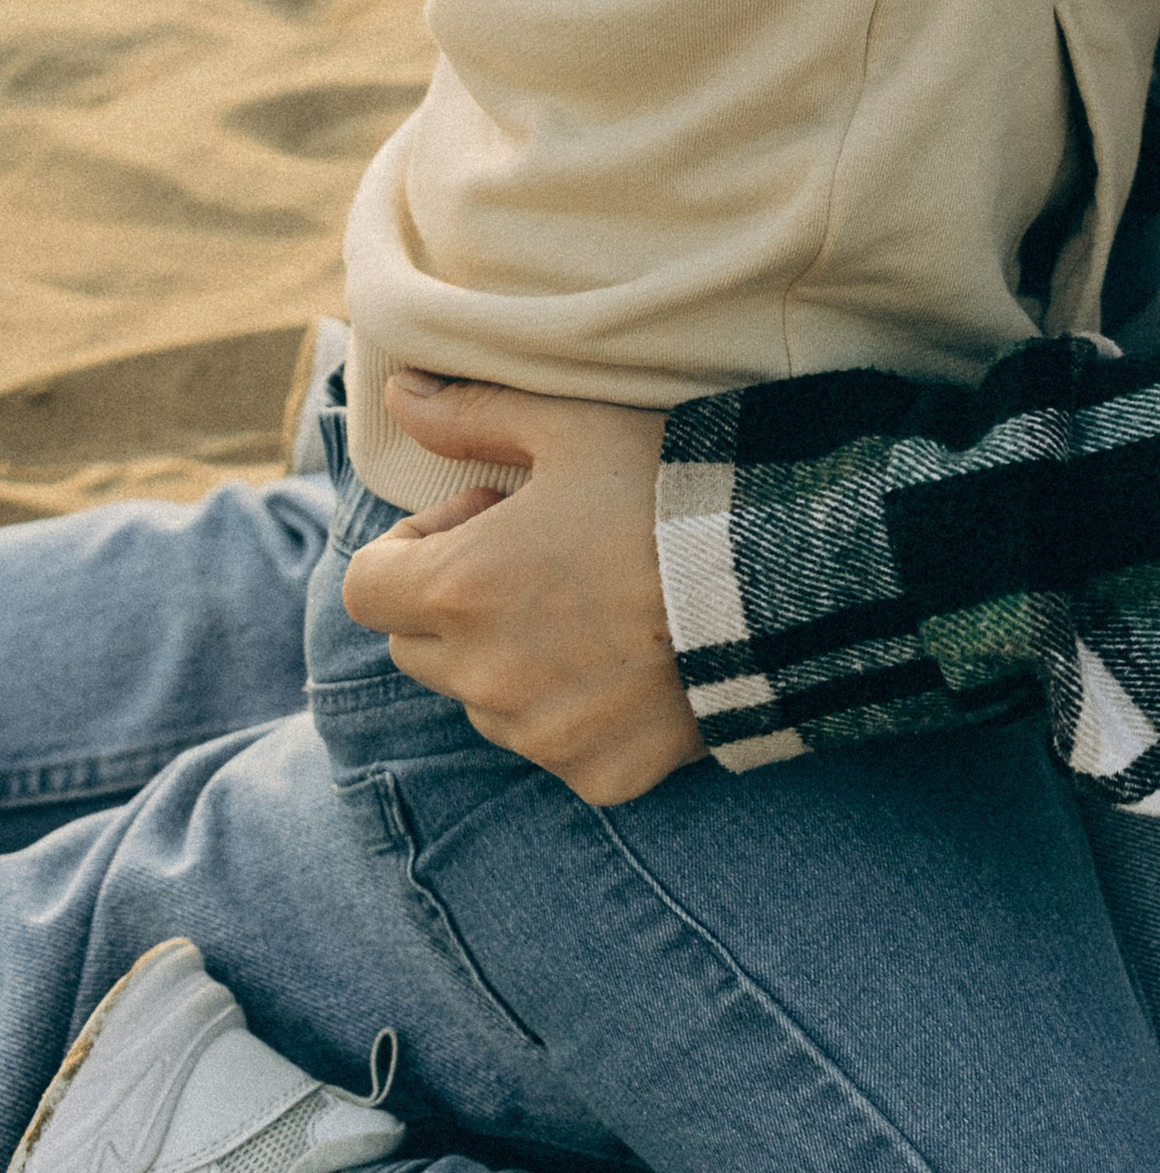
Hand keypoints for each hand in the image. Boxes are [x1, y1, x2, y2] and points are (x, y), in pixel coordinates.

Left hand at [340, 372, 705, 804]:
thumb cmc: (669, 489)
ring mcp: (538, 736)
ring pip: (483, 699)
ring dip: (510, 659)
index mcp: (458, 589)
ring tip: (597, 606)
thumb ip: (473, 412)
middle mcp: (482, 677)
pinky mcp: (595, 776)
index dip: (414, 545)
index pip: (366, 585)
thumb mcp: (573, 427)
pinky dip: (574, 713)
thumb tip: (399, 395)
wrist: (781, 579)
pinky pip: (554, 746)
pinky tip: (635, 662)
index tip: (482, 518)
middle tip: (542, 557)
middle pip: (416, 646)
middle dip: (455, 603)